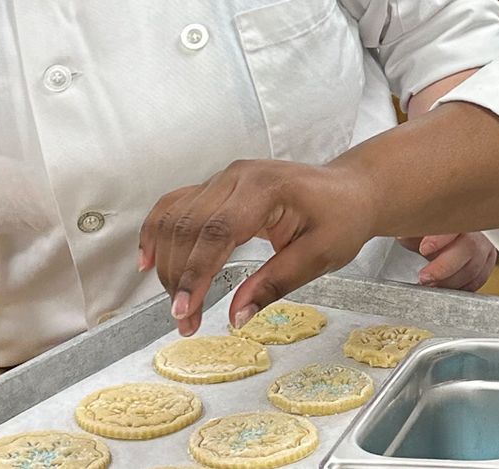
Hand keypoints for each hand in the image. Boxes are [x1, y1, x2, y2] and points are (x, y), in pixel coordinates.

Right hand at [139, 159, 376, 336]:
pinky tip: (148, 259)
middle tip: (184, 321)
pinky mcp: (218, 187)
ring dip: (166, 262)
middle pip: (188, 226)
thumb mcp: (319, 256)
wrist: (350, 190)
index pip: (217, 231)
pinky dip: (157, 231)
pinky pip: (176, 205)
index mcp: (266, 188)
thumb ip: (276, 284)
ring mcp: (224, 179)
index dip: (194, 273)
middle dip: (178, 278)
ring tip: (177, 304)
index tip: (183, 310)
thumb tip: (237, 317)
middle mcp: (238, 177)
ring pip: (175, 217)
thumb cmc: (341, 218)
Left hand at [398, 232, 498, 290]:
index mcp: (457, 214)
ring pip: (474, 267)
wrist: (438, 234)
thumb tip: (396, 228)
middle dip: (444, 268)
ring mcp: (484, 245)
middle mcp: (475, 228)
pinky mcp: (488, 261)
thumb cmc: (427, 228)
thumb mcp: (415, 224)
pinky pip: (480, 278)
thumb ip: (410, 228)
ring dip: (451, 281)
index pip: (453, 223)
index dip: (440, 239)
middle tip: (424, 277)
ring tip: (431, 285)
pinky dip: (463, 287)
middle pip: (468, 248)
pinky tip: (448, 287)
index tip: (424, 249)